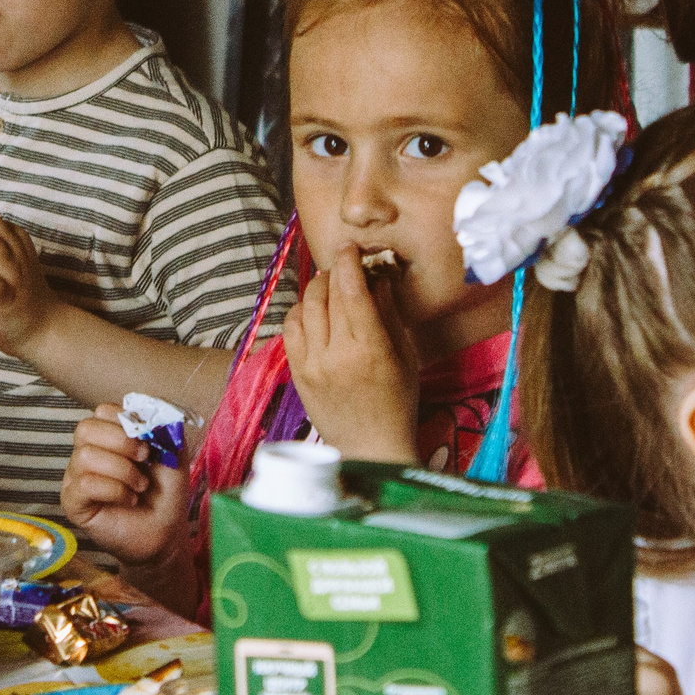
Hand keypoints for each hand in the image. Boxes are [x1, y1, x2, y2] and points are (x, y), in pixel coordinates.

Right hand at [61, 405, 190, 564]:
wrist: (165, 534)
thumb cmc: (165, 494)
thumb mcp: (173, 454)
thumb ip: (164, 426)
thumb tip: (150, 406)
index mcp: (107, 437)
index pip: (102, 411)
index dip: (127, 422)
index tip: (149, 442)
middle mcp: (87, 453)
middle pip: (86, 428)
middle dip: (122, 442)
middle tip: (144, 460)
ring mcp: (76, 477)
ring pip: (85, 456)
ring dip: (122, 470)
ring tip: (139, 486)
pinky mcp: (73, 502)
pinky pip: (84, 484)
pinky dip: (114, 490)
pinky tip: (128, 500)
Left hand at [283, 248, 421, 461]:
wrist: (370, 447)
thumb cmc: (398, 402)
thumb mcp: (405, 356)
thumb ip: (389, 314)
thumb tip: (378, 277)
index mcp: (370, 348)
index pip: (351, 291)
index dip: (348, 262)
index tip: (349, 247)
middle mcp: (337, 353)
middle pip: (326, 294)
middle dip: (334, 272)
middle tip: (344, 267)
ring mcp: (312, 364)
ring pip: (305, 307)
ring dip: (316, 289)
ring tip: (328, 287)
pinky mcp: (297, 373)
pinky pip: (289, 329)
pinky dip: (299, 311)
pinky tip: (312, 311)